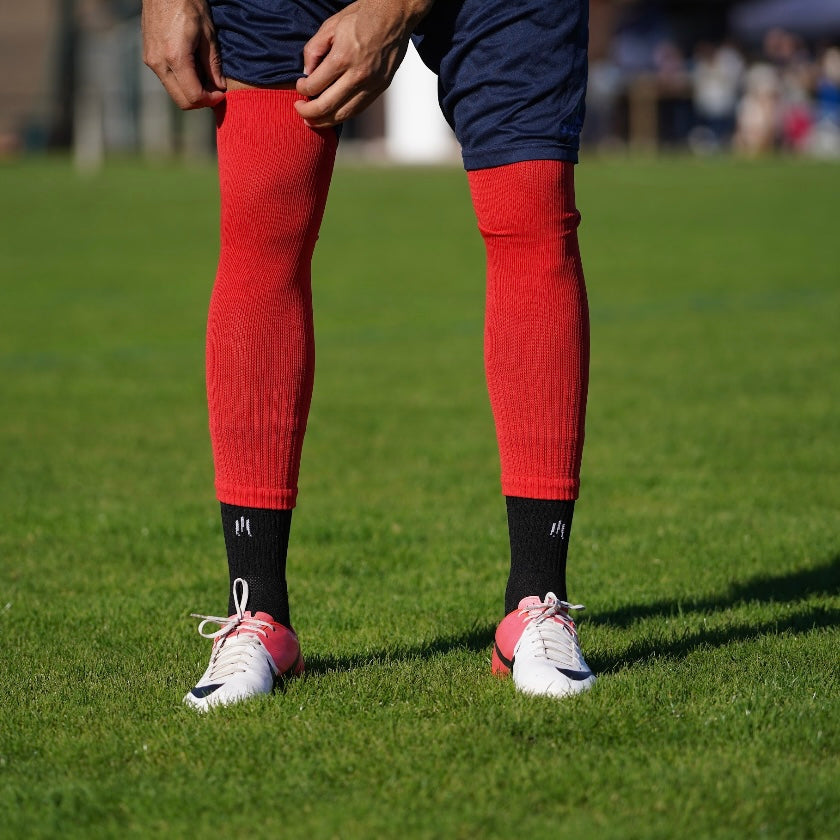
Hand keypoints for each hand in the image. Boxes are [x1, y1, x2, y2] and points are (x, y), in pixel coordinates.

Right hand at [142, 0, 225, 108]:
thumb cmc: (187, 4)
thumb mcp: (208, 34)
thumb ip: (213, 65)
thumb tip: (219, 87)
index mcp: (175, 57)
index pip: (193, 96)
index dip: (211, 100)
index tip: (221, 93)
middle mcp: (159, 63)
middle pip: (182, 101)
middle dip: (201, 101)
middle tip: (215, 90)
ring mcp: (151, 60)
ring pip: (174, 92)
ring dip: (191, 92)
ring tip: (206, 78)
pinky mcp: (148, 57)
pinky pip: (167, 80)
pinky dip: (182, 82)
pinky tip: (193, 69)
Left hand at [295, 0, 433, 127]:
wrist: (394, 15)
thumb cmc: (364, 16)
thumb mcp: (331, 25)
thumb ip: (314, 49)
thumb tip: (306, 73)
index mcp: (343, 57)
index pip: (315, 85)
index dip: (302, 89)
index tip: (299, 87)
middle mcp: (358, 75)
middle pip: (327, 106)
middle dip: (308, 112)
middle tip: (300, 110)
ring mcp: (371, 85)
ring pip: (343, 115)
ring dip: (324, 121)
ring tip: (312, 120)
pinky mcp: (380, 89)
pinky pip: (358, 110)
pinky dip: (342, 116)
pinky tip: (332, 115)